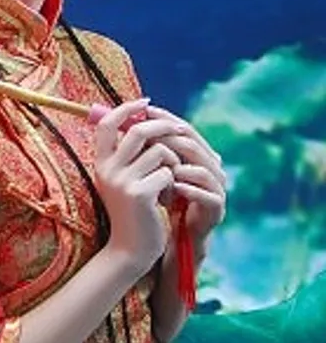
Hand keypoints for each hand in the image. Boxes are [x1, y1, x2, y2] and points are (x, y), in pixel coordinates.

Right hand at [93, 99, 187, 273]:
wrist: (130, 250)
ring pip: (159, 151)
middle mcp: (107, 169)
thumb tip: (143, 121)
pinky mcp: (139, 194)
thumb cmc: (132, 213)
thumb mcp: (123, 181)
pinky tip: (168, 199)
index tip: (145, 102)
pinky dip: (174, 183)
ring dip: (173, 163)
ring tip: (170, 181)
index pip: (106, 124)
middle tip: (180, 130)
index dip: (125, 109)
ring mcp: (122, 181)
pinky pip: (167, 172)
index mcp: (101, 163)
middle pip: (137, 130)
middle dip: (162, 127)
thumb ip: (128, 155)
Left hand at [146, 105, 227, 245]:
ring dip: (178, 164)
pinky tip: (173, 188)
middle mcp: (212, 166)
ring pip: (201, 168)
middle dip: (169, 137)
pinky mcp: (217, 207)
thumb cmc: (161, 195)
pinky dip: (189, 189)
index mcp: (199, 154)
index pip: (185, 128)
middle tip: (147, 134)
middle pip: (193, 144)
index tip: (145, 109)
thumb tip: (123, 118)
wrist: (173, 233)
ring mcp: (218, 187)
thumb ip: (148, 146)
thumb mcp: (154, 168)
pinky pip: (207, 194)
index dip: (166, 118)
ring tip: (158, 162)